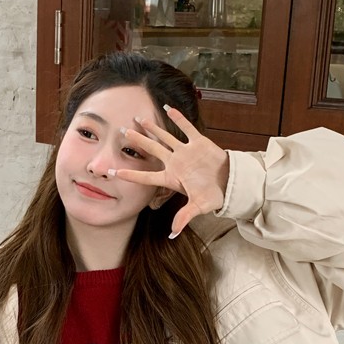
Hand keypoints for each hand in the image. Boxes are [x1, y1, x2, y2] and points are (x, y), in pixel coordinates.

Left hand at [112, 106, 229, 237]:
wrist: (230, 183)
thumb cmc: (213, 196)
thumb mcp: (199, 207)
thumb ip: (184, 217)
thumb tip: (173, 234)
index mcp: (172, 178)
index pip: (146, 176)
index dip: (130, 174)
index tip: (113, 172)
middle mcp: (175, 163)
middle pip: (152, 150)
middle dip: (137, 141)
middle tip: (121, 132)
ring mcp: (185, 152)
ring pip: (165, 137)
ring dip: (153, 127)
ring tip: (138, 118)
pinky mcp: (198, 142)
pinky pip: (186, 128)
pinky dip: (178, 118)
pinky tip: (167, 108)